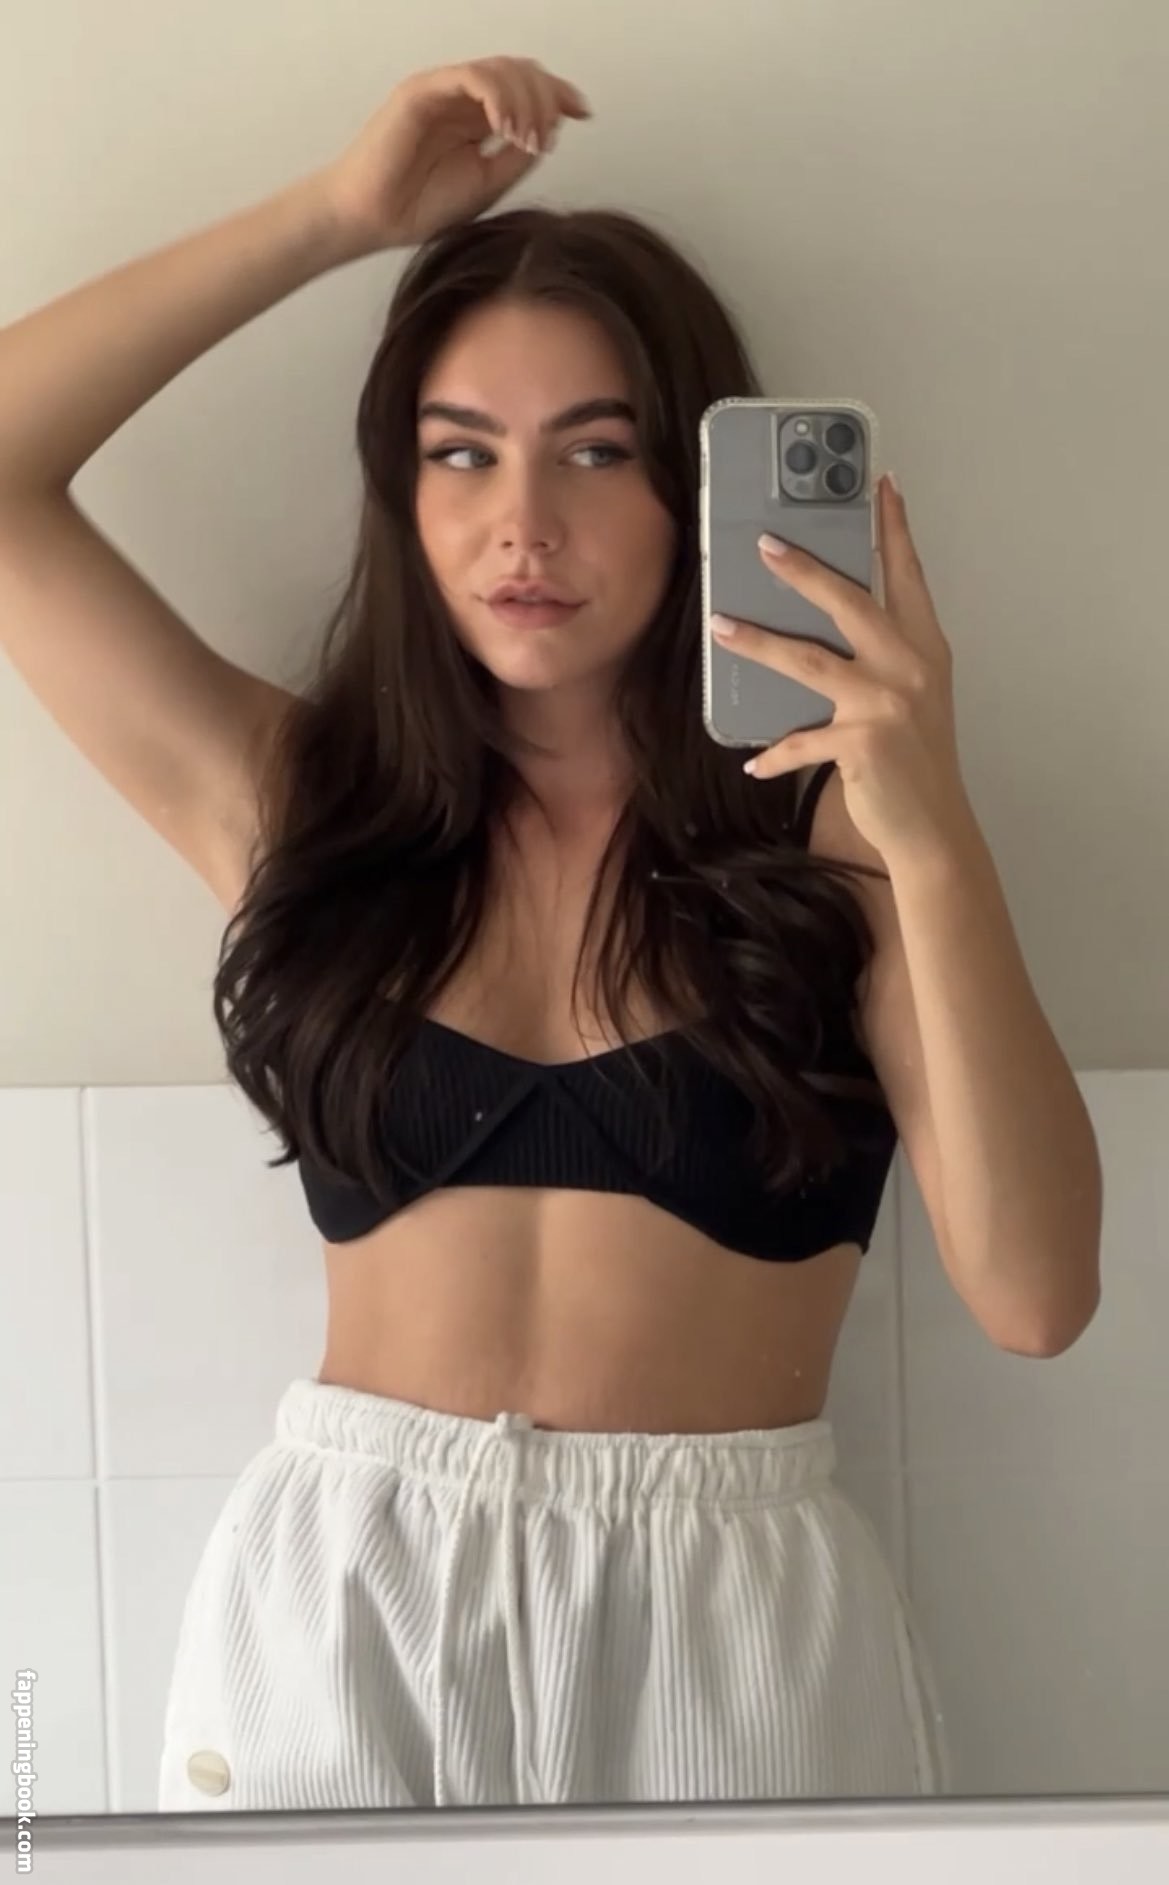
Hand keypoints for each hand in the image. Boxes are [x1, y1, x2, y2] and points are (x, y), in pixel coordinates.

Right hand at [320, 57, 590, 253]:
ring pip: (501, 69)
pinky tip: (505, 128)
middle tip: (545, 135)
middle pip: (520, 71)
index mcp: (479, 119)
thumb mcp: (489, 183)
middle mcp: (463, 99)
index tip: (584, 111)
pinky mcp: (422, 90)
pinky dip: (497, 96)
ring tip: (524, 139)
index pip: (527, 89)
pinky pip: (472, 76)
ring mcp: (443, 90)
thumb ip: (518, 155)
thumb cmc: (422, 206)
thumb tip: (552, 127)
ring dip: (524, 101)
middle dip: (546, 96)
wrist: (375, 220)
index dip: (558, 93)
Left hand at [710, 474, 969, 864]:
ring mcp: (886, 702)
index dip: (894, 529)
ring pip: (808, 660)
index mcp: (925, 647)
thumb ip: (882, 659)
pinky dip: (776, 752)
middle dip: (804, 570)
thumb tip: (820, 633)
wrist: (935, 827)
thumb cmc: (917, 761)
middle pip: (850, 601)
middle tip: (764, 544)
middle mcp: (910, 666)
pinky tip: (754, 758)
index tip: (881, 483)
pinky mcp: (861, 741)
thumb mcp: (911, 697)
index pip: (908, 576)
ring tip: (721, 626)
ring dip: (759, 643)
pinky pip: (802, 740)